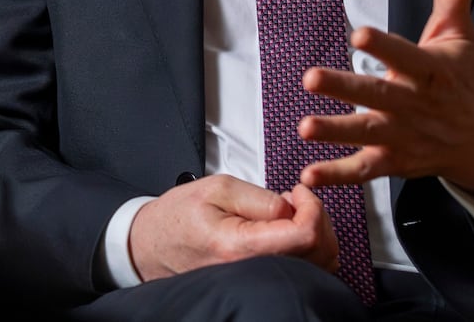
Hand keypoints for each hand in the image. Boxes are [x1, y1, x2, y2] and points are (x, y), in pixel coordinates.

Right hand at [128, 174, 338, 280]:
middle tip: (295, 198)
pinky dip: (308, 247)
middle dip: (318, 217)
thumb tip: (292, 209)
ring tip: (289, 212)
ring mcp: (260, 281)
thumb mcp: (216, 189)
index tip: (298, 190)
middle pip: (320, 253)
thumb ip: (260, 198)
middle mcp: (254, 272)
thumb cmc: (179, 216)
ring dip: (315, 232)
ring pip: (318, 264)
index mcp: (241, 247)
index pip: (305, 235)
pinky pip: (305, 271)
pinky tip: (286, 229)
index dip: (312, 206)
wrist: (153, 245)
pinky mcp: (263, 283)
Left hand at [296, 0, 473, 197]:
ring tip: (305, 127)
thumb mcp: (461, 34)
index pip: (406, 55)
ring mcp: (403, 136)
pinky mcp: (394, 161)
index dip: (384, 46)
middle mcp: (414, 105)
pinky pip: (364, 170)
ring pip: (366, 135)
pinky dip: (338, 174)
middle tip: (312, 79)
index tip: (359, 34)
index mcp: (430, 71)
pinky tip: (309, 173)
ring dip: (335, 132)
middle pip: (378, 97)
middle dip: (345, 88)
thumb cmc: (465, 79)